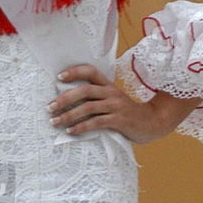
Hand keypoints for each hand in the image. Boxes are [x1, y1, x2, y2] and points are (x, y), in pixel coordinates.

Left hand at [48, 63, 200, 145]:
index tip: (59, 77)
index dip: (74, 71)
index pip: (90, 71)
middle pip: (84, 90)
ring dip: (68, 115)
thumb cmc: (128, 113)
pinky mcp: (119, 120)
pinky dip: (81, 127)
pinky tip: (71, 131)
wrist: (153, 122)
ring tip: (55, 121)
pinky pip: (96, 122)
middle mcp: (111, 92)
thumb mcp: (114, 100)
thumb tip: (68, 102)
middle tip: (49, 107)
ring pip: (87, 107)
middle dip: (64, 98)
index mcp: (108, 85)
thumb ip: (97, 98)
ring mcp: (115, 106)